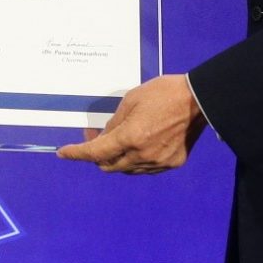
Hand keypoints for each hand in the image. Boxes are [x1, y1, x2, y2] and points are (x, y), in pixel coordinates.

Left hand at [57, 73, 205, 173]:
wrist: (199, 100)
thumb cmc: (164, 93)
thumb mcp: (132, 100)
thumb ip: (114, 122)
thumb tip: (104, 138)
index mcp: (131, 137)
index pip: (95, 153)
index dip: (76, 154)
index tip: (63, 153)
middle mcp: (142, 155)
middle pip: (109, 166)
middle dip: (97, 154)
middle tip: (95, 136)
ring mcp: (158, 162)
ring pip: (127, 169)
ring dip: (117, 158)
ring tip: (119, 139)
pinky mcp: (172, 163)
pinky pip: (145, 168)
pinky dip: (135, 159)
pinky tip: (138, 145)